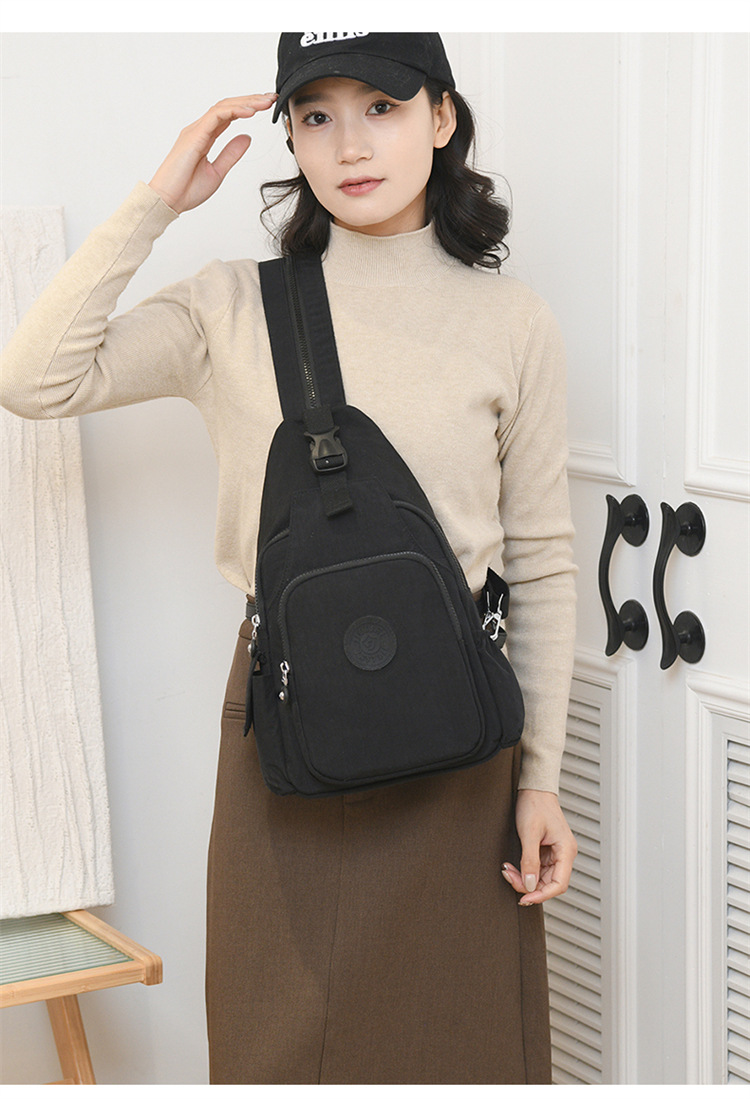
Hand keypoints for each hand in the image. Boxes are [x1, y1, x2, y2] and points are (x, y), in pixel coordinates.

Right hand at [148, 94, 277, 213]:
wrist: (167, 201)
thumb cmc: (186, 190)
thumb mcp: (218, 171)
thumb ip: (231, 153)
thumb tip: (247, 138)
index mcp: (205, 136)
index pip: (228, 115)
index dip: (247, 108)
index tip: (266, 106)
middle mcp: (199, 129)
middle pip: (227, 107)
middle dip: (250, 100)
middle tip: (270, 98)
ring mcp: (195, 130)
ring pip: (223, 108)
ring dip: (245, 102)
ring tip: (264, 102)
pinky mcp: (193, 136)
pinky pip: (216, 117)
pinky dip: (234, 111)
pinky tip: (250, 112)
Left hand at [502, 789, 576, 904]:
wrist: (533, 788)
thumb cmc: (535, 804)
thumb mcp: (529, 833)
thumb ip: (530, 861)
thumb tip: (530, 885)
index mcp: (566, 850)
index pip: (559, 884)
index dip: (542, 895)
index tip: (525, 898)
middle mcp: (563, 854)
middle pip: (549, 883)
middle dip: (528, 885)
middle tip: (509, 877)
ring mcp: (555, 853)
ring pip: (541, 878)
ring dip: (524, 879)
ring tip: (508, 871)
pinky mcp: (546, 851)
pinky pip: (536, 869)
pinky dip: (524, 871)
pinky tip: (512, 867)